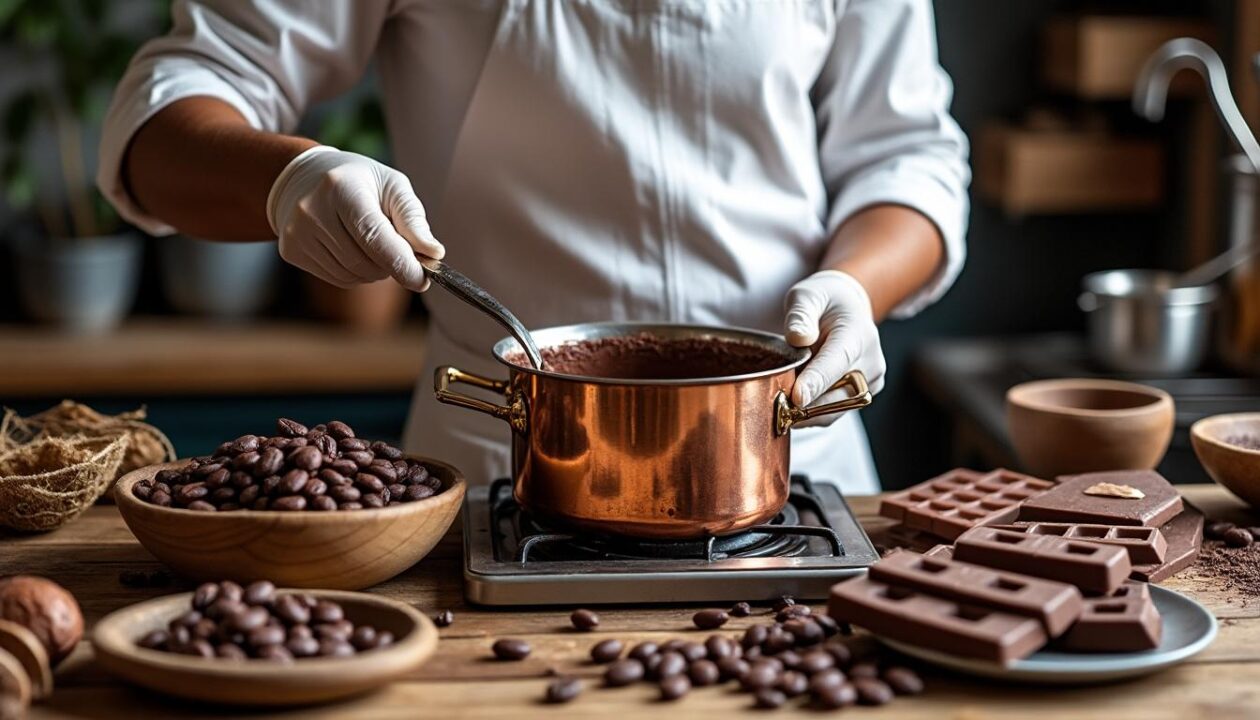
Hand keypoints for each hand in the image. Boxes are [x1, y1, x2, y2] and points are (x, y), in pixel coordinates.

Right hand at [266, 146, 443, 290]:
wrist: (306, 178)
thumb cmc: (359, 182)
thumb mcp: (392, 187)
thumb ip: (413, 219)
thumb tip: (433, 253)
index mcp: (341, 187)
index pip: (374, 237)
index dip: (401, 263)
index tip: (422, 279)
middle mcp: (312, 210)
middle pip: (364, 262)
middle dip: (390, 264)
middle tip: (397, 249)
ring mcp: (297, 232)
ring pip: (352, 275)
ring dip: (374, 270)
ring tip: (372, 244)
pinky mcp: (291, 250)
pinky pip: (337, 278)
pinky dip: (355, 272)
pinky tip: (352, 249)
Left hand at [783, 270, 885, 426]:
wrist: (847, 308)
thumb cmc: (824, 300)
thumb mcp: (807, 296)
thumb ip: (800, 314)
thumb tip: (798, 338)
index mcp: (858, 334)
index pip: (836, 363)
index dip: (815, 382)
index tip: (797, 398)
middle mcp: (870, 361)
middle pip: (836, 395)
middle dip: (804, 403)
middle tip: (773, 401)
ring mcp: (869, 381)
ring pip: (834, 409)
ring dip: (806, 410)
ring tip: (781, 397)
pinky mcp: (863, 394)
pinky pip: (833, 412)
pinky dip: (811, 411)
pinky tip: (794, 400)